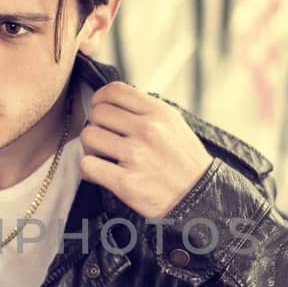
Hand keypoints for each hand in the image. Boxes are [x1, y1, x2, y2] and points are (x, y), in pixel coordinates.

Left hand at [78, 82, 212, 219]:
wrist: (200, 195)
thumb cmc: (184, 161)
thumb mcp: (174, 124)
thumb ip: (146, 111)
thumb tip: (114, 103)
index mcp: (158, 112)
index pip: (114, 91)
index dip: (100, 99)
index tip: (100, 109)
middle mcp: (147, 130)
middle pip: (98, 113)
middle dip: (97, 125)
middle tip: (105, 139)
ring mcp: (136, 156)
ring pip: (89, 137)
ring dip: (91, 148)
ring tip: (103, 156)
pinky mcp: (126, 182)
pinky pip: (88, 166)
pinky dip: (89, 170)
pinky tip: (100, 173)